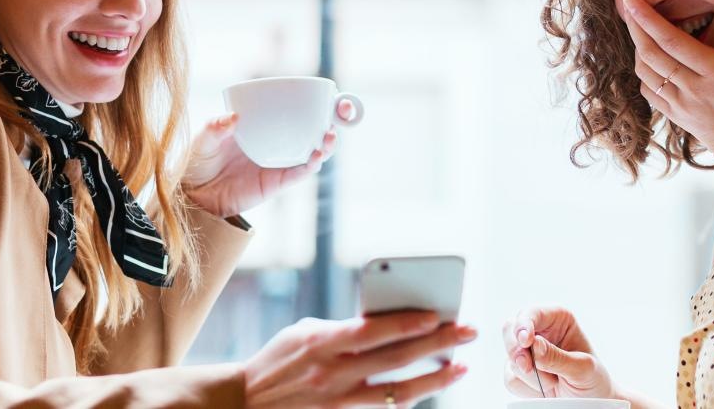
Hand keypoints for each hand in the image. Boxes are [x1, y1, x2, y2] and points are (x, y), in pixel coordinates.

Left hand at [181, 99, 354, 217]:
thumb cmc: (200, 161)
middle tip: (342, 111)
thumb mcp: (203, 138)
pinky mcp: (276, 182)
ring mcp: (280, 162)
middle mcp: (279, 142)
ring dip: (327, 144)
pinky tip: (315, 156)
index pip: (299, 110)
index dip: (322, 103)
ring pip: (314, 151)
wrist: (195, 194)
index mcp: (268, 124)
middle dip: (336, 120)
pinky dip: (310, 165)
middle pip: (316, 129)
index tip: (335, 95)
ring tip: (329, 137)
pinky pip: (298, 173)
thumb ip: (215, 127)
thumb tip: (233, 118)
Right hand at [243, 311, 475, 407]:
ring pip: (397, 393)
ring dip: (434, 379)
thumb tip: (390, 322)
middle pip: (394, 359)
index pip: (372, 330)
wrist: (245, 402)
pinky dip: (409, 398)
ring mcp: (338, 401)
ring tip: (460, 367)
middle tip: (467, 331)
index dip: (406, 323)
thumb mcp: (305, 333)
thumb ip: (344, 328)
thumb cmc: (280, 359)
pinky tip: (430, 387)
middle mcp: (332, 373)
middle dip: (436, 343)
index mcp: (321, 341)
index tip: (437, 314)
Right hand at [501, 307, 614, 399]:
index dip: (524, 323)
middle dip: (517, 350)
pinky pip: (511, 379)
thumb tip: (534, 345)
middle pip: (511, 329)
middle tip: (528, 366)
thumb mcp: (583, 368)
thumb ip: (558, 357)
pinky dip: (527, 388)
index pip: (533, 313)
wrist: (590, 403)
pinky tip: (545, 390)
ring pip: (511, 357)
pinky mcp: (520, 372)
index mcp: (558, 320)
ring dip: (530, 375)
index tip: (526, 340)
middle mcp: (540, 332)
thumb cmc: (592, 379)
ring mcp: (527, 352)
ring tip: (553, 383)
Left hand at [621, 0, 713, 168]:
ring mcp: (680, 104)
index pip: (673, 41)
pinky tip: (649, 55)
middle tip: (629, 4)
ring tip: (639, 26)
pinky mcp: (674, 115)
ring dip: (637, 46)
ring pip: (645, 71)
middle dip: (635, 26)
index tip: (633, 0)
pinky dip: (643, 69)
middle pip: (651, 53)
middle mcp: (694, 88)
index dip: (649, 19)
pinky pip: (647, 89)